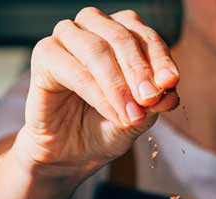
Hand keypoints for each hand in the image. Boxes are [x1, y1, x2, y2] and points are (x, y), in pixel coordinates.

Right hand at [14, 7, 180, 178]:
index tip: (171, 83)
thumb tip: (170, 91)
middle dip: (140, 70)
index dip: (160, 59)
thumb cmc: (103, 129)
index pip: (145, 36)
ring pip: (97, 50)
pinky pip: (73, 69)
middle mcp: (93, 27)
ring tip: (131, 114)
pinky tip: (112, 113)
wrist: (70, 154)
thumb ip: (154, 102)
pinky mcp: (44, 55)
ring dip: (118, 84)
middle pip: (121, 36)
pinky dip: (97, 93)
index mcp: (120, 33)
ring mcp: (66, 38)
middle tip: (150, 100)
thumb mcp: (138, 118)